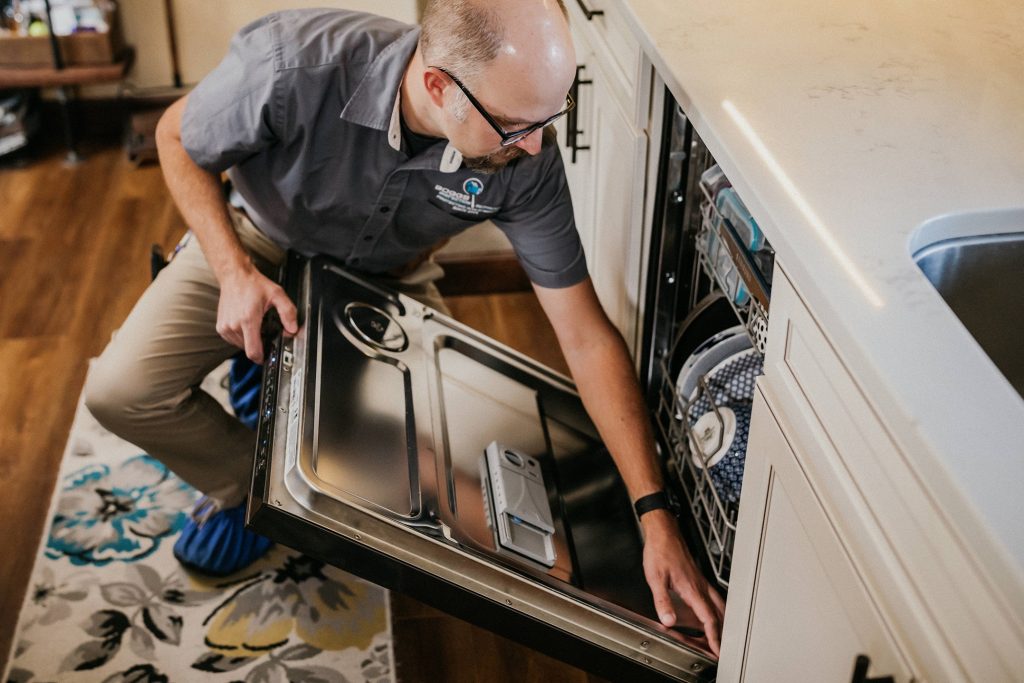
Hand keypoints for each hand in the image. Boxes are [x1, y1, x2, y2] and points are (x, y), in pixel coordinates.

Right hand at [216, 264, 297, 363]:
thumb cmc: (253, 284)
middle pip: (248, 349)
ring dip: (249, 341)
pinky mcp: (220, 327)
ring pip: (240, 346)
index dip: (262, 358)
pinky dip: (241, 336)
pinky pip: (233, 340)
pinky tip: (246, 324)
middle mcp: (234, 325)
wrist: (234, 276)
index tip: (268, 356)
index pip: (253, 352)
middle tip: (265, 332)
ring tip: (255, 325)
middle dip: (259, 345)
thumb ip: (288, 312)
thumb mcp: (277, 295)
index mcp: (248, 320)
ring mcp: (225, 327)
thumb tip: (293, 329)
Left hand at [641, 510, 725, 657]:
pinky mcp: (697, 577)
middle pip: (718, 614)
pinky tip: (712, 612)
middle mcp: (700, 586)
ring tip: (722, 635)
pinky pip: (713, 597)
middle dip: (722, 633)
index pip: (708, 618)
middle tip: (723, 647)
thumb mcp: (656, 578)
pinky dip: (717, 610)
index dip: (714, 636)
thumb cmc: (660, 551)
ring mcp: (701, 582)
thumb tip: (669, 620)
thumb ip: (663, 601)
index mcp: (692, 589)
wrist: (664, 533)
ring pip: (719, 605)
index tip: (718, 650)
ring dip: (722, 621)